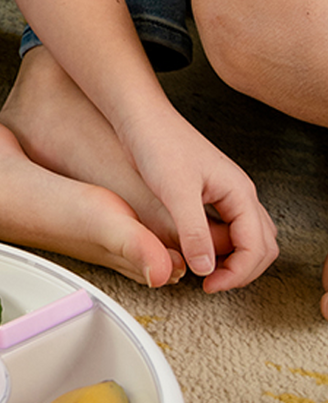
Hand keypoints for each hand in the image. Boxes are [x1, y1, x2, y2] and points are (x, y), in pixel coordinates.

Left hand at [119, 104, 277, 292]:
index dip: (237, 274)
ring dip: (233, 260)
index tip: (209, 286)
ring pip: (248, 237)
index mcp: (239, 192)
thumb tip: (208, 269)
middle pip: (262, 246)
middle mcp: (239, 193)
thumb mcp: (175, 191)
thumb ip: (194, 231)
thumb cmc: (157, 143)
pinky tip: (195, 251)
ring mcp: (226, 193)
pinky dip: (220, 246)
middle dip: (242, 270)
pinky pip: (228, 227)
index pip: (258, 248)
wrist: (140, 117)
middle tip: (211, 284)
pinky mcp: (208, 193)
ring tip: (204, 272)